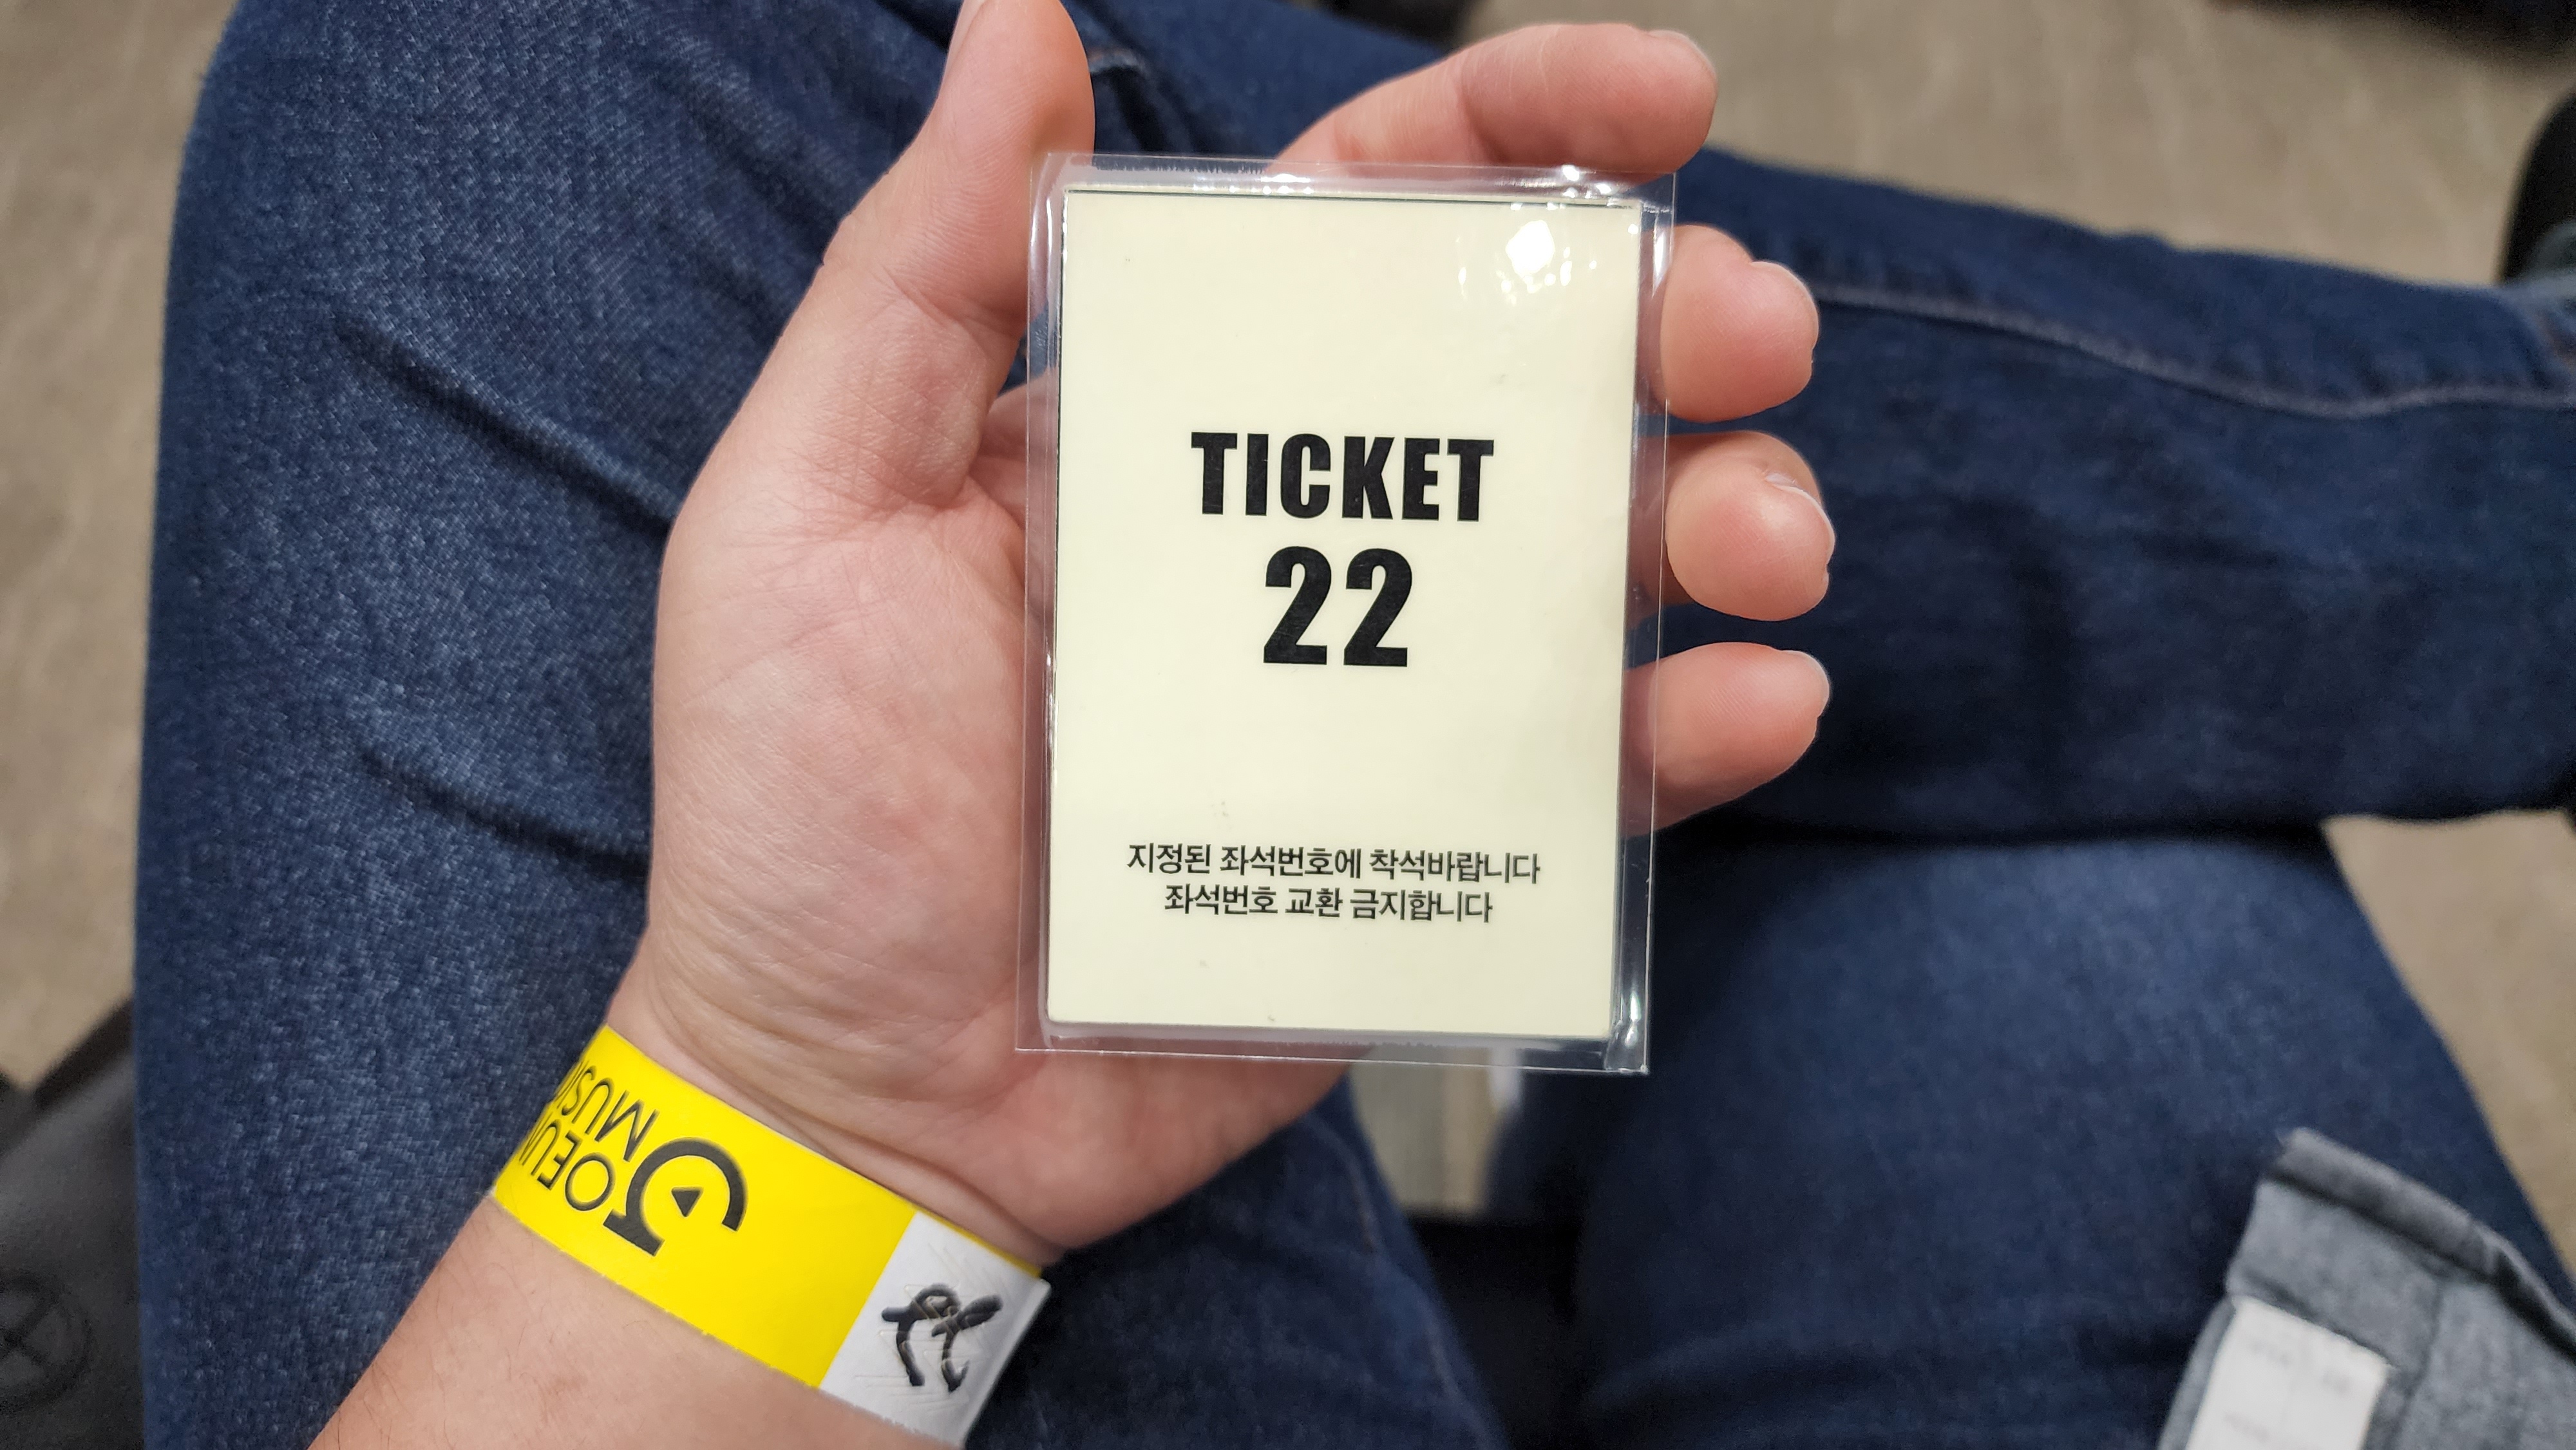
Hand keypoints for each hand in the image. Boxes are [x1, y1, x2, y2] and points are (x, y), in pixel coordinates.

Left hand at [609, 2, 1833, 1265]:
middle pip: (1523, 384)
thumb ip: (924, 267)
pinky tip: (1755, 698)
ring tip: (1764, 535)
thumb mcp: (811, 501)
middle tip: (1753, 327)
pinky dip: (1695, 733)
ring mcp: (1374, 704)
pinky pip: (1592, 782)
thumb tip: (1012, 13)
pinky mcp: (1423, 860)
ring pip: (1596, 567)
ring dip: (1722, 514)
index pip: (1364, 229)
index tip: (1663, 97)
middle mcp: (1291, 542)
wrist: (850, 1100)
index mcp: (1167, 426)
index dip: (1514, 137)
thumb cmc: (798, 802)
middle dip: (1671, 322)